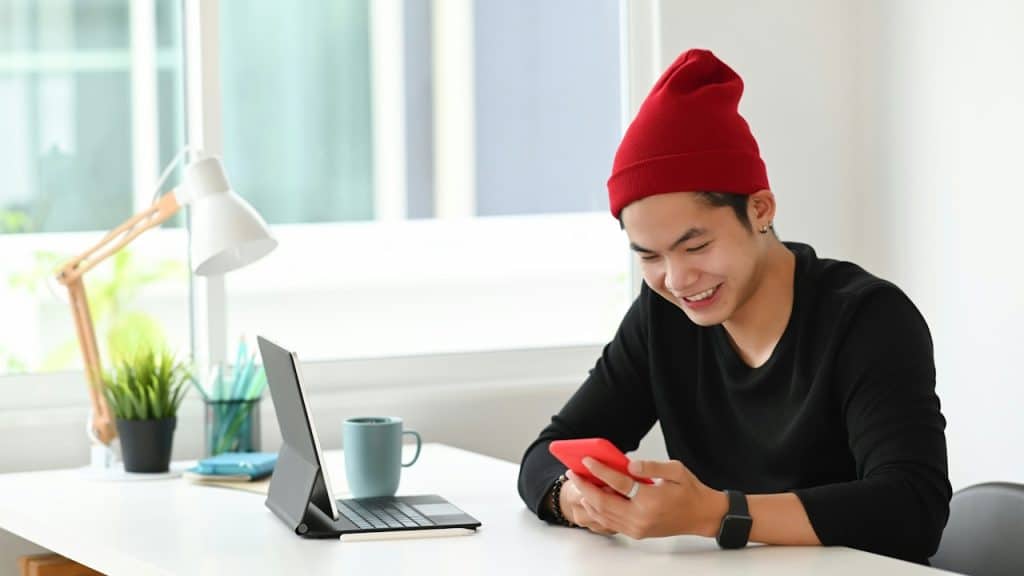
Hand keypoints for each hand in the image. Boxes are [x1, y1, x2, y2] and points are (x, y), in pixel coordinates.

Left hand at [568, 457, 727, 539]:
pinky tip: (592, 498)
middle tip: (573, 473)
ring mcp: (637, 528)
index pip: (618, 484)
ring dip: (588, 500)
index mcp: (650, 501)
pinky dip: (598, 511)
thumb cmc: (690, 492)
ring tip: (579, 484)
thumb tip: (629, 464)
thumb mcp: (676, 471)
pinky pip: (610, 522)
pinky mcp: (637, 532)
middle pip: (603, 503)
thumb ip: (651, 466)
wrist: (702, 516)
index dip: (600, 471)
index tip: (587, 461)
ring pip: (603, 515)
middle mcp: (640, 518)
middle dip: (585, 487)